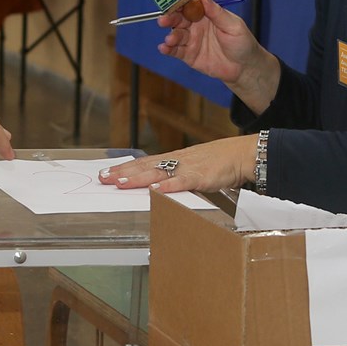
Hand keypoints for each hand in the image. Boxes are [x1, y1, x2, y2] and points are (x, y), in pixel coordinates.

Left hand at [97, 135, 257, 194]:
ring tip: (121, 183)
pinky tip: (156, 191)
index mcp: (174, 159)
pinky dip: (168, 186)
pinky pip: (182, 182)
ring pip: (159, 173)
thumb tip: (158, 186)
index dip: (125, 168)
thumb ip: (176, 176)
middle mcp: (177, 161)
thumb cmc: (219, 162)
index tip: (106, 173)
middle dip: (123, 173)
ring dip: (139, 178)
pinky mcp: (201, 176)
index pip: (144, 163)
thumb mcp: (193, 167)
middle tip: (103, 178)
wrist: (243, 154)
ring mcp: (188, 168)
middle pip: (145, 167)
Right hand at [157, 0, 263, 82]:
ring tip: (171, 40)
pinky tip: (164, 48)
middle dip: (170, 18)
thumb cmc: (242, 43)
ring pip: (176, 34)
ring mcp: (191, 40)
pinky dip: (168, 49)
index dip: (180, 2)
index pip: (190, 4)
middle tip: (163, 20)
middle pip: (178, 18)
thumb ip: (217, 12)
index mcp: (206, 14)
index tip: (172, 2)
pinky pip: (176, 51)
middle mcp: (196, 25)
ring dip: (171, 35)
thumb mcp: (233, 25)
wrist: (244, 68)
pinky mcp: (189, 55)